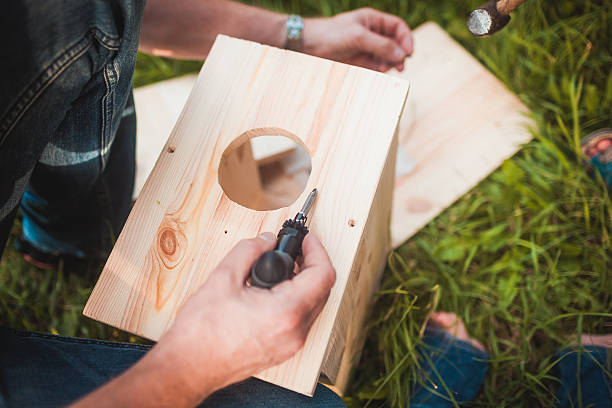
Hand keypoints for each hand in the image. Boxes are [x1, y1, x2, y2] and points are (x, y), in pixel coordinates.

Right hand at [158, 232, 335, 398]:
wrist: (188, 367)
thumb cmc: (201, 332)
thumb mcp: (223, 278)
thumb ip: (250, 250)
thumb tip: (266, 240)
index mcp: (286, 312)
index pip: (323, 274)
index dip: (317, 250)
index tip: (306, 240)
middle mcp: (295, 332)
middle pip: (323, 290)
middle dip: (311, 265)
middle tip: (293, 250)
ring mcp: (291, 345)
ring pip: (314, 306)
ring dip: (304, 283)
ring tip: (281, 268)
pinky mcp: (283, 351)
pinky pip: (301, 320)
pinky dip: (295, 300)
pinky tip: (273, 291)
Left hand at [303, 7, 412, 71]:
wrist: (308, 46)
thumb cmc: (330, 34)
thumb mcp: (358, 36)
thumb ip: (381, 45)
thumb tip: (401, 55)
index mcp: (373, 20)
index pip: (398, 28)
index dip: (406, 39)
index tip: (408, 52)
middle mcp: (372, 34)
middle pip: (395, 44)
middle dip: (399, 54)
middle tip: (400, 66)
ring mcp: (367, 49)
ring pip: (387, 57)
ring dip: (390, 64)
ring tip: (385, 69)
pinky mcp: (360, 62)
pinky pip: (376, 67)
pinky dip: (380, 70)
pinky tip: (377, 72)